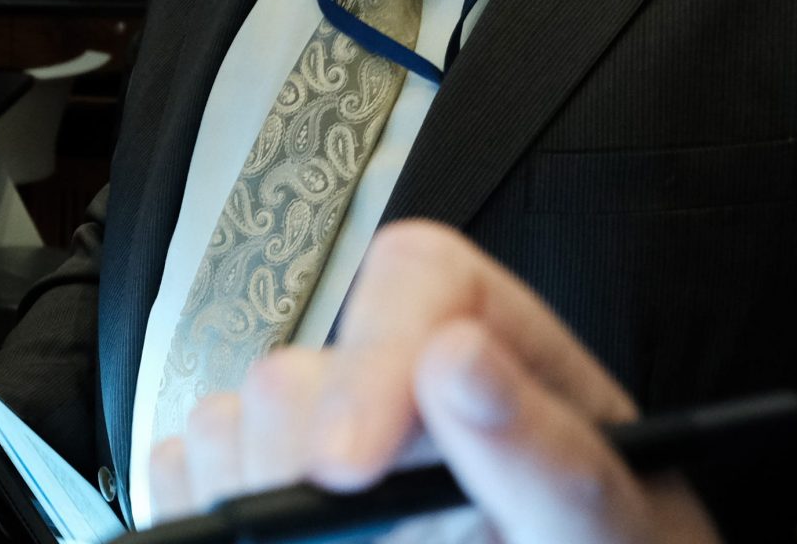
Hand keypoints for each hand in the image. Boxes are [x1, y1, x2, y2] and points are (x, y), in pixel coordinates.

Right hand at [149, 220, 718, 542]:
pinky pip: (181, 471)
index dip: (371, 352)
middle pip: (301, 366)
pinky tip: (275, 543)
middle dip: (302, 463)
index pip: (420, 279)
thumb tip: (459, 359)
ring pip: (228, 422)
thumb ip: (555, 460)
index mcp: (511, 367)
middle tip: (326, 534)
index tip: (348, 468)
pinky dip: (207, 511)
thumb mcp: (614, 540)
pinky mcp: (260, 488)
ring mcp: (330, 442)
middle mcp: (408, 392)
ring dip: (257, 497)